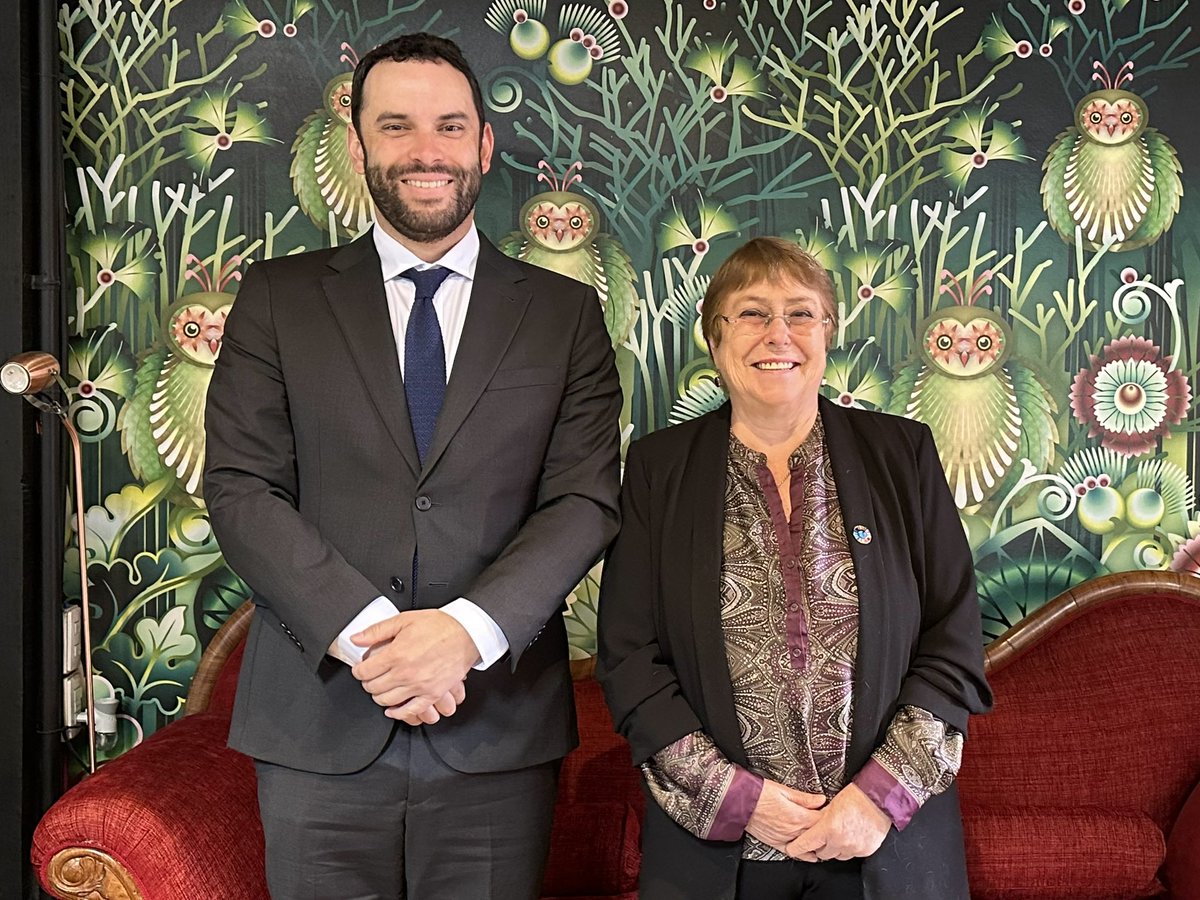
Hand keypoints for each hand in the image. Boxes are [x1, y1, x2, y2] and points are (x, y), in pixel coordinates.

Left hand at [350, 610, 479, 724]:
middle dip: (368, 682)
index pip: (364, 671)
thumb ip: (377, 631)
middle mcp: (406, 673)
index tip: (361, 668)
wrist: (467, 633)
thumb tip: (357, 639)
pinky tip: (394, 709)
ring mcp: (419, 686)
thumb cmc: (440, 626)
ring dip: (380, 696)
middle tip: (371, 676)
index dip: (358, 670)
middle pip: (373, 687)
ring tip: (382, 688)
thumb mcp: (404, 620)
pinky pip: (410, 711)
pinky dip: (398, 713)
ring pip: (387, 701)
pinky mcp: (433, 694)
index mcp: (397, 654)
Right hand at [744, 779, 825, 852]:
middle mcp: (793, 830)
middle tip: (830, 827)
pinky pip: (793, 852)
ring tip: (823, 840)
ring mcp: (785, 838)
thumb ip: (805, 798)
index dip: (829, 817)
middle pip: (816, 834)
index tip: (832, 814)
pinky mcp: (776, 843)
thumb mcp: (784, 789)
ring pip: (807, 845)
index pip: (821, 820)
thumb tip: (821, 799)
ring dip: (816, 843)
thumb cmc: (760, 793)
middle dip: (824, 830)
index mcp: (797, 815)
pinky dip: (803, 855)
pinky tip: (810, 854)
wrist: (741, 802)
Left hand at [785, 783, 890, 861]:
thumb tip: (810, 825)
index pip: (805, 845)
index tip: (791, 849)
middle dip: (820, 846)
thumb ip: (819, 818)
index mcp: (828, 828)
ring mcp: (854, 848)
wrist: (878, 798)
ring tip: (840, 834)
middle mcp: (840, 841)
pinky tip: (852, 836)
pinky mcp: (865, 851)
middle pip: (821, 854)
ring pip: (837, 856)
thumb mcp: (830, 805)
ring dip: (835, 848)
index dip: (796, 848)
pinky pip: (852, 854)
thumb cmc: (856, 797)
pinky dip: (850, 848)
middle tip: (823, 836)